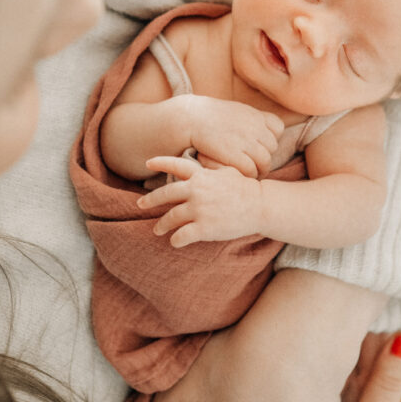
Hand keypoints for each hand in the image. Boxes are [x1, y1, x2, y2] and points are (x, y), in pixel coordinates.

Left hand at [138, 155, 262, 245]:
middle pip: (165, 194)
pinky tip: (175, 242)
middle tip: (140, 204)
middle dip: (150, 200)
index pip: (175, 165)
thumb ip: (211, 166)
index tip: (147, 163)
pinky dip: (175, 240)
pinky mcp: (203, 228)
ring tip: (157, 229)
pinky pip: (181, 236)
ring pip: (170, 218)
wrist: (260, 205)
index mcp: (201, 175)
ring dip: (161, 225)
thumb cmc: (245, 188)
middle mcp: (196, 190)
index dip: (160, 163)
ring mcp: (199, 209)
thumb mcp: (227, 170)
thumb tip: (200, 159)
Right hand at [180, 94, 282, 176]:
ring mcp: (247, 141)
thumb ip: (251, 120)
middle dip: (265, 156)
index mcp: (256, 115)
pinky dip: (249, 175)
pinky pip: (251, 170)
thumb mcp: (236, 111)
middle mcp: (255, 127)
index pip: (278, 129)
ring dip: (260, 170)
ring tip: (251, 174)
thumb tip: (262, 128)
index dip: (270, 138)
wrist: (190, 118)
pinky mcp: (235, 154)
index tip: (260, 144)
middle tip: (256, 164)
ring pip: (265, 162)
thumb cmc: (210, 116)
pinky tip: (241, 176)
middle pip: (272, 148)